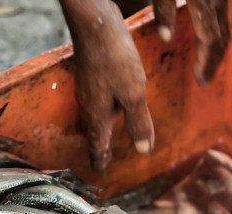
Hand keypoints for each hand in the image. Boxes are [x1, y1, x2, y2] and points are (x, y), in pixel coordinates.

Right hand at [70, 0, 153, 170]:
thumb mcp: (133, 93)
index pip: (97, 144)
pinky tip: (111, 103)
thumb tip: (143, 150)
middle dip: (98, 146)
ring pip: (94, 115)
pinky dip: (103, 109)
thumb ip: (138, 122)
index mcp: (97, 114)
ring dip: (100, 128)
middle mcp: (88, 103)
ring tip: (105, 136)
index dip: (100, 159)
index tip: (100, 171)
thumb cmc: (114, 58)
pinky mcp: (91, 72)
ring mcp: (87, 87)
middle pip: (93, 131)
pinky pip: (96, 99)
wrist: (95, 23)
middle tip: (102, 158)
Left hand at [151, 0, 229, 84]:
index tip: (200, 80)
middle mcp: (217, 1)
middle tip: (204, 81)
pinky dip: (220, 38)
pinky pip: (225, 20)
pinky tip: (212, 47)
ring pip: (226, 30)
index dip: (207, 62)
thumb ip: (165, 11)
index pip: (210, 38)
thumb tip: (166, 39)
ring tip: (208, 70)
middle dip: (214, 63)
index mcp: (203, 2)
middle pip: (221, 38)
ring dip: (218, 52)